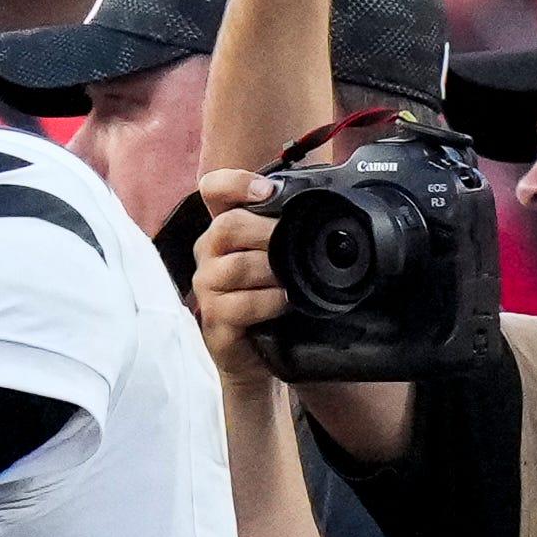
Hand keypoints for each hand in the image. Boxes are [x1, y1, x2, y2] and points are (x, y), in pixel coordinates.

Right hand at [192, 167, 286, 386]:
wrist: (261, 354)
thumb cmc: (273, 300)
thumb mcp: (283, 257)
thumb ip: (292, 227)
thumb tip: (330, 197)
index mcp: (225, 230)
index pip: (214, 190)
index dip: (235, 183)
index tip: (267, 192)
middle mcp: (209, 254)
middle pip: (227, 226)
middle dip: (267, 232)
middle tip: (295, 242)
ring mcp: (206, 287)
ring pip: (235, 266)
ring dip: (271, 271)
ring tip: (292, 280)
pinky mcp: (212, 319)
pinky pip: (238, 304)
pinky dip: (268, 302)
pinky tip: (285, 303)